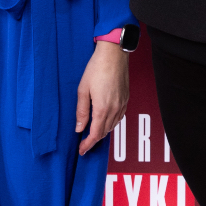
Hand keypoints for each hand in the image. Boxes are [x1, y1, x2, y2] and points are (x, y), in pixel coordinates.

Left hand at [76, 40, 129, 155]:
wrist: (114, 54)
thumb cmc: (96, 68)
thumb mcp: (83, 90)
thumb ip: (81, 111)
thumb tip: (79, 128)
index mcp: (102, 108)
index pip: (96, 134)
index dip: (88, 144)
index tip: (82, 150)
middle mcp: (115, 109)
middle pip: (105, 132)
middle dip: (94, 140)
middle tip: (85, 143)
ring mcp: (122, 104)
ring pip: (113, 126)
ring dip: (103, 132)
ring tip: (93, 133)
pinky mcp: (126, 98)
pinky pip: (119, 117)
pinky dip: (111, 123)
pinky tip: (105, 121)